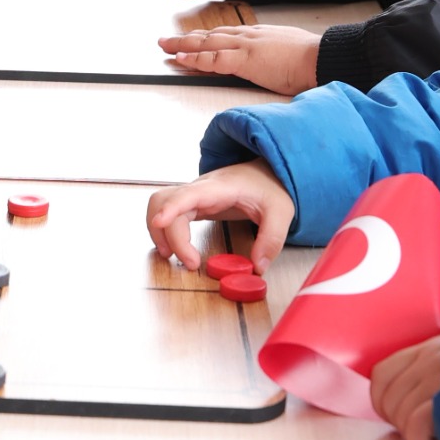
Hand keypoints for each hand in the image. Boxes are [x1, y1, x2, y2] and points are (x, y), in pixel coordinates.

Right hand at [144, 161, 294, 271]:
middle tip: (191, 263)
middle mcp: (200, 189)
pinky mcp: (192, 204)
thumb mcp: (281, 211)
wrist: (265, 172)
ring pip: (158, 204)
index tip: (159, 224)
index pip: (187, 194)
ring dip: (158, 230)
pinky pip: (167, 212)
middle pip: (166, 203)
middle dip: (168, 234)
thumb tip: (257, 266)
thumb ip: (272, 239)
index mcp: (219, 187)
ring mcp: (193, 195)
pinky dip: (163, 230)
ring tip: (171, 256)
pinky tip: (174, 247)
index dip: (170, 208)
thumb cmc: (270, 187)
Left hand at [158, 25, 321, 93]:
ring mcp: (245, 47)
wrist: (321, 58)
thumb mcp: (289, 52)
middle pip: (211, 36)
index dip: (206, 37)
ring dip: (183, 46)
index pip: (226, 35)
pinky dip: (195, 59)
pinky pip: (214, 60)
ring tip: (165, 47)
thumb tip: (274, 63)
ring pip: (207, 44)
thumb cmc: (311, 59)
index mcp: (258, 35)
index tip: (193, 39)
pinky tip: (181, 59)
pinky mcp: (245, 61)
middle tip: (167, 39)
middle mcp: (248, 37)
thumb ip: (276, 55)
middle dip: (187, 38)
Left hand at [370, 336, 439, 439]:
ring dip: (412, 437)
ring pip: (399, 411)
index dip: (384, 403)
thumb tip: (404, 405)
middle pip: (388, 396)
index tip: (401, 420)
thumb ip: (438, 377)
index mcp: (436, 347)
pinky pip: (416, 424)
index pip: (382, 374)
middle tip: (423, 436)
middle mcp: (437, 355)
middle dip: (400, 423)